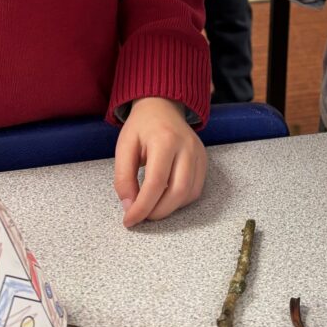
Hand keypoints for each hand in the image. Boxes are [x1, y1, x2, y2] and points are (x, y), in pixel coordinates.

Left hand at [114, 96, 207, 227]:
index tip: (129, 220)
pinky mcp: (204, 159)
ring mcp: (198, 153)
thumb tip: (130, 206)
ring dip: (169, 209)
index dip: (142, 207)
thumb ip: (123, 177)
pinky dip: (181, 200)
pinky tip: (166, 196)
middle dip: (157, 212)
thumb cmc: (141, 127)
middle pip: (178, 192)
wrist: (162, 106)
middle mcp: (186, 147)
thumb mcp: (124, 147)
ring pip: (189, 194)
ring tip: (152, 206)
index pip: (156, 183)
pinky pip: (196, 189)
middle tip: (141, 216)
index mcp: (164, 140)